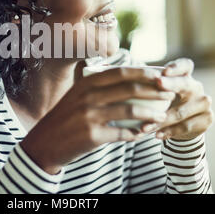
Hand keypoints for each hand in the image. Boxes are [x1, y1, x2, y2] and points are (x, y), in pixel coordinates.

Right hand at [20, 67, 175, 174]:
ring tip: (162, 116)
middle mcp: (88, 96)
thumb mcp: (77, 95)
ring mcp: (89, 116)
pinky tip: (143, 134)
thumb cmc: (65, 117)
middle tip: (170, 93)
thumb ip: (99, 86)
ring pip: (130, 112)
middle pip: (129, 89)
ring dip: (150, 114)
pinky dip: (136, 134)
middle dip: (154, 90)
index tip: (161, 74)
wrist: (44, 142)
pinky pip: (122, 134)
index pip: (121, 73)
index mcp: (86, 83)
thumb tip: (131, 81)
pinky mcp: (92, 136)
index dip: (144, 72)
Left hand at [141, 58, 214, 140]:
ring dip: (162, 120)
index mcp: (184, 75)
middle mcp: (196, 86)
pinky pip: (186, 126)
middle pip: (185, 84)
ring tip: (144, 126)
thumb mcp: (156, 92)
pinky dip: (169, 132)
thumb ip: (146, 86)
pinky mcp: (207, 118)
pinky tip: (157, 135)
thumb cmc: (163, 103)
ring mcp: (204, 103)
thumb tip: (123, 82)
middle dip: (171, 84)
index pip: (184, 65)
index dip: (176, 66)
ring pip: (181, 111)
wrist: (181, 125)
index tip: (164, 71)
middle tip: (158, 83)